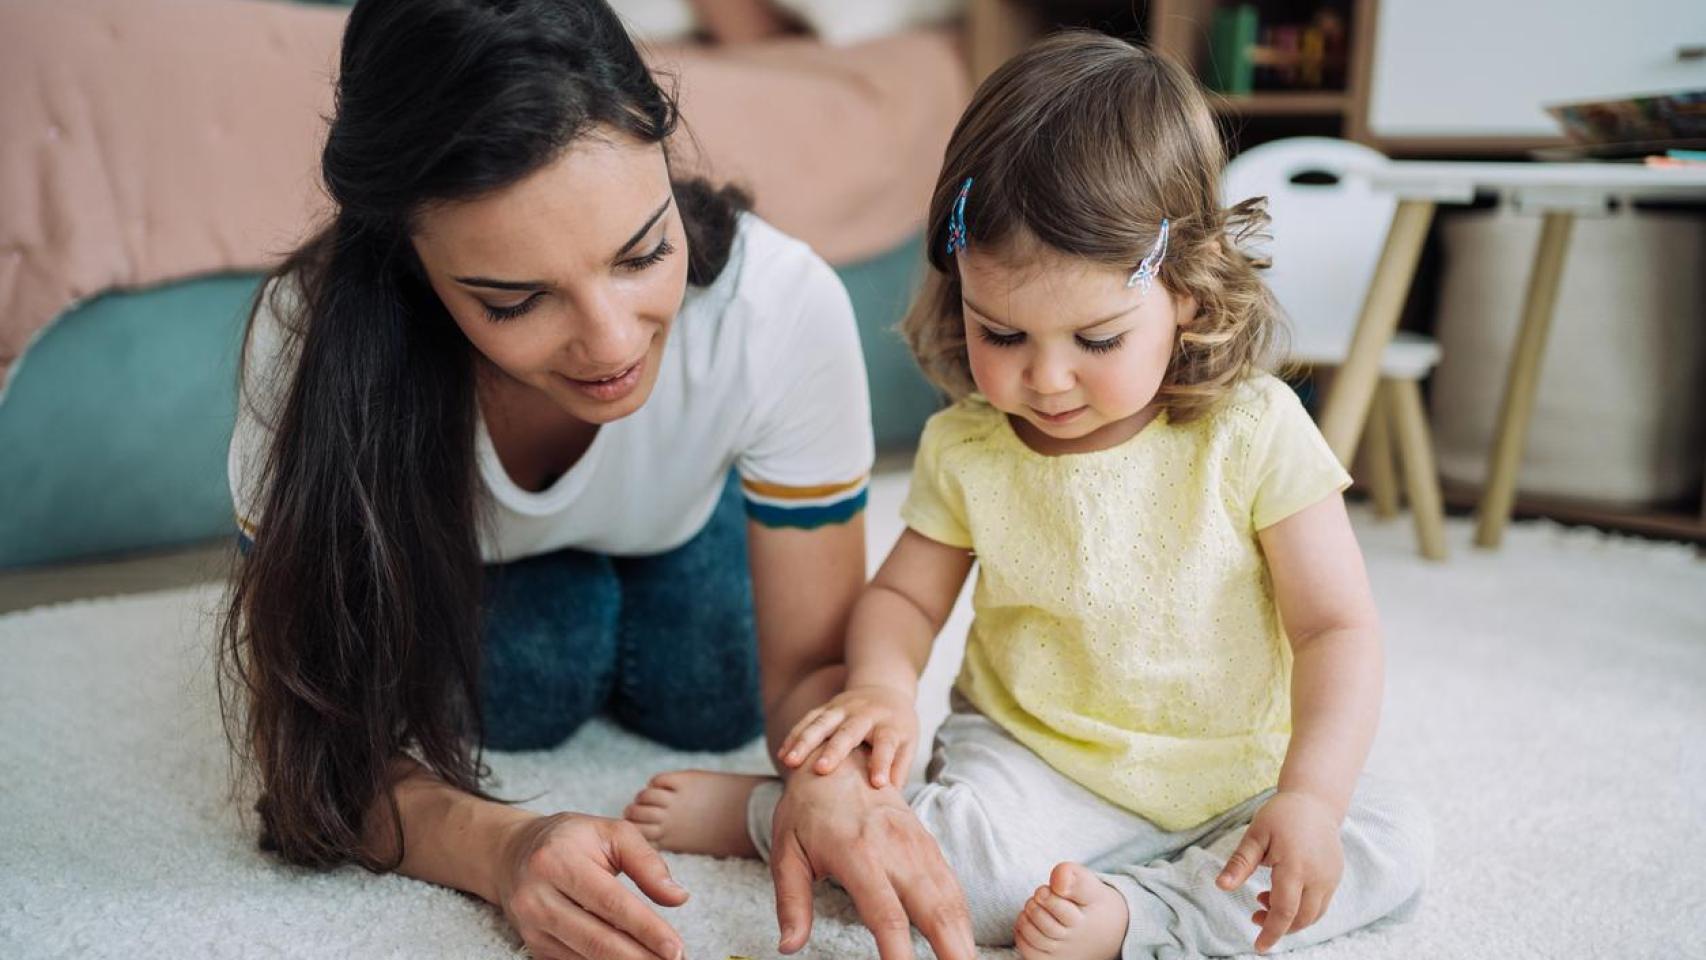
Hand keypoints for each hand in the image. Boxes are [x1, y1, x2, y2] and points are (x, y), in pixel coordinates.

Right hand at [493, 812, 688, 959]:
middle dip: (639, 958)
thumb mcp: (611, 833)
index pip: (610, 903)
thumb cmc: (572, 839)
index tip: (675, 948)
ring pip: (584, 957)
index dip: (646, 929)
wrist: (513, 853)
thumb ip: (647, 862)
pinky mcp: (533, 944)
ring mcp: (531, 925)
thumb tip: (678, 898)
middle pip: (597, 939)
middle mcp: (538, 896)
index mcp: (558, 861)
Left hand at [768, 752, 974, 959]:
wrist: (837, 761)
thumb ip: (791, 903)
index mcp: (857, 854)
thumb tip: (788, 946)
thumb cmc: (805, 812)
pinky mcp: (928, 843)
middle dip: (953, 949)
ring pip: (951, 898)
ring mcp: (917, 844)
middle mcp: (896, 848)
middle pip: (935, 909)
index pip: (886, 914)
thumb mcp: (786, 853)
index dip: (899, 953)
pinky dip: (963, 918)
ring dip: (965, 938)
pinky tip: (964, 943)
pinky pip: (952, 886)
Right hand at [777, 685, 918, 787]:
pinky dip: (795, 736)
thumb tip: (891, 799)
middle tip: (821, 770)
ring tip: (789, 762)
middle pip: (849, 731)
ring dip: (804, 741)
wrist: (884, 688)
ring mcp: (844, 708)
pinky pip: (808, 720)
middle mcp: (865, 714)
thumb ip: (899, 768)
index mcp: (889, 724)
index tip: (878, 784)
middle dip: (834, 750)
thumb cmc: (897, 726)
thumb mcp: (908, 743)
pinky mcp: (827, 707)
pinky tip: (783, 755)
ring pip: (822, 723)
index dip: (882, 763)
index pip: (886, 744)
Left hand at [1216, 790, 1344, 952]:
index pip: (1284, 911)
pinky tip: (1284, 894)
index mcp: (1295, 867)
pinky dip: (1303, 909)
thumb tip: (1221, 886)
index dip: (1271, 932)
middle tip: (1253, 914)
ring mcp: (1331, 878)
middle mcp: (1318, 876)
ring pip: (1313, 915)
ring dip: (1290, 918)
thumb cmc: (1280, 816)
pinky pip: (1321, 904)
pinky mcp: (1336, 877)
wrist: (1314, 802)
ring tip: (1265, 899)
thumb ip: (1240, 863)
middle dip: (1277, 926)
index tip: (1259, 946)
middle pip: (1301, 918)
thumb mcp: (1255, 835)